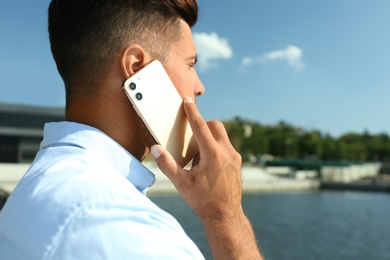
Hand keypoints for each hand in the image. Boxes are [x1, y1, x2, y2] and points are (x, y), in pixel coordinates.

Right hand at [151, 96, 242, 220]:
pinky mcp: (238, 162)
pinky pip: (226, 145)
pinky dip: (215, 147)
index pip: (201, 126)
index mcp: (213, 155)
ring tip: (199, 158)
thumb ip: (167, 165)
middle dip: (203, 126)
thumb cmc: (202, 200)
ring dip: (209, 138)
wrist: (225, 215)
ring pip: (222, 135)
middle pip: (215, 126)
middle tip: (191, 142)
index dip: (192, 111)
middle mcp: (227, 152)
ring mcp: (235, 157)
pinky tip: (208, 165)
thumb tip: (156, 149)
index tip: (188, 100)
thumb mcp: (182, 184)